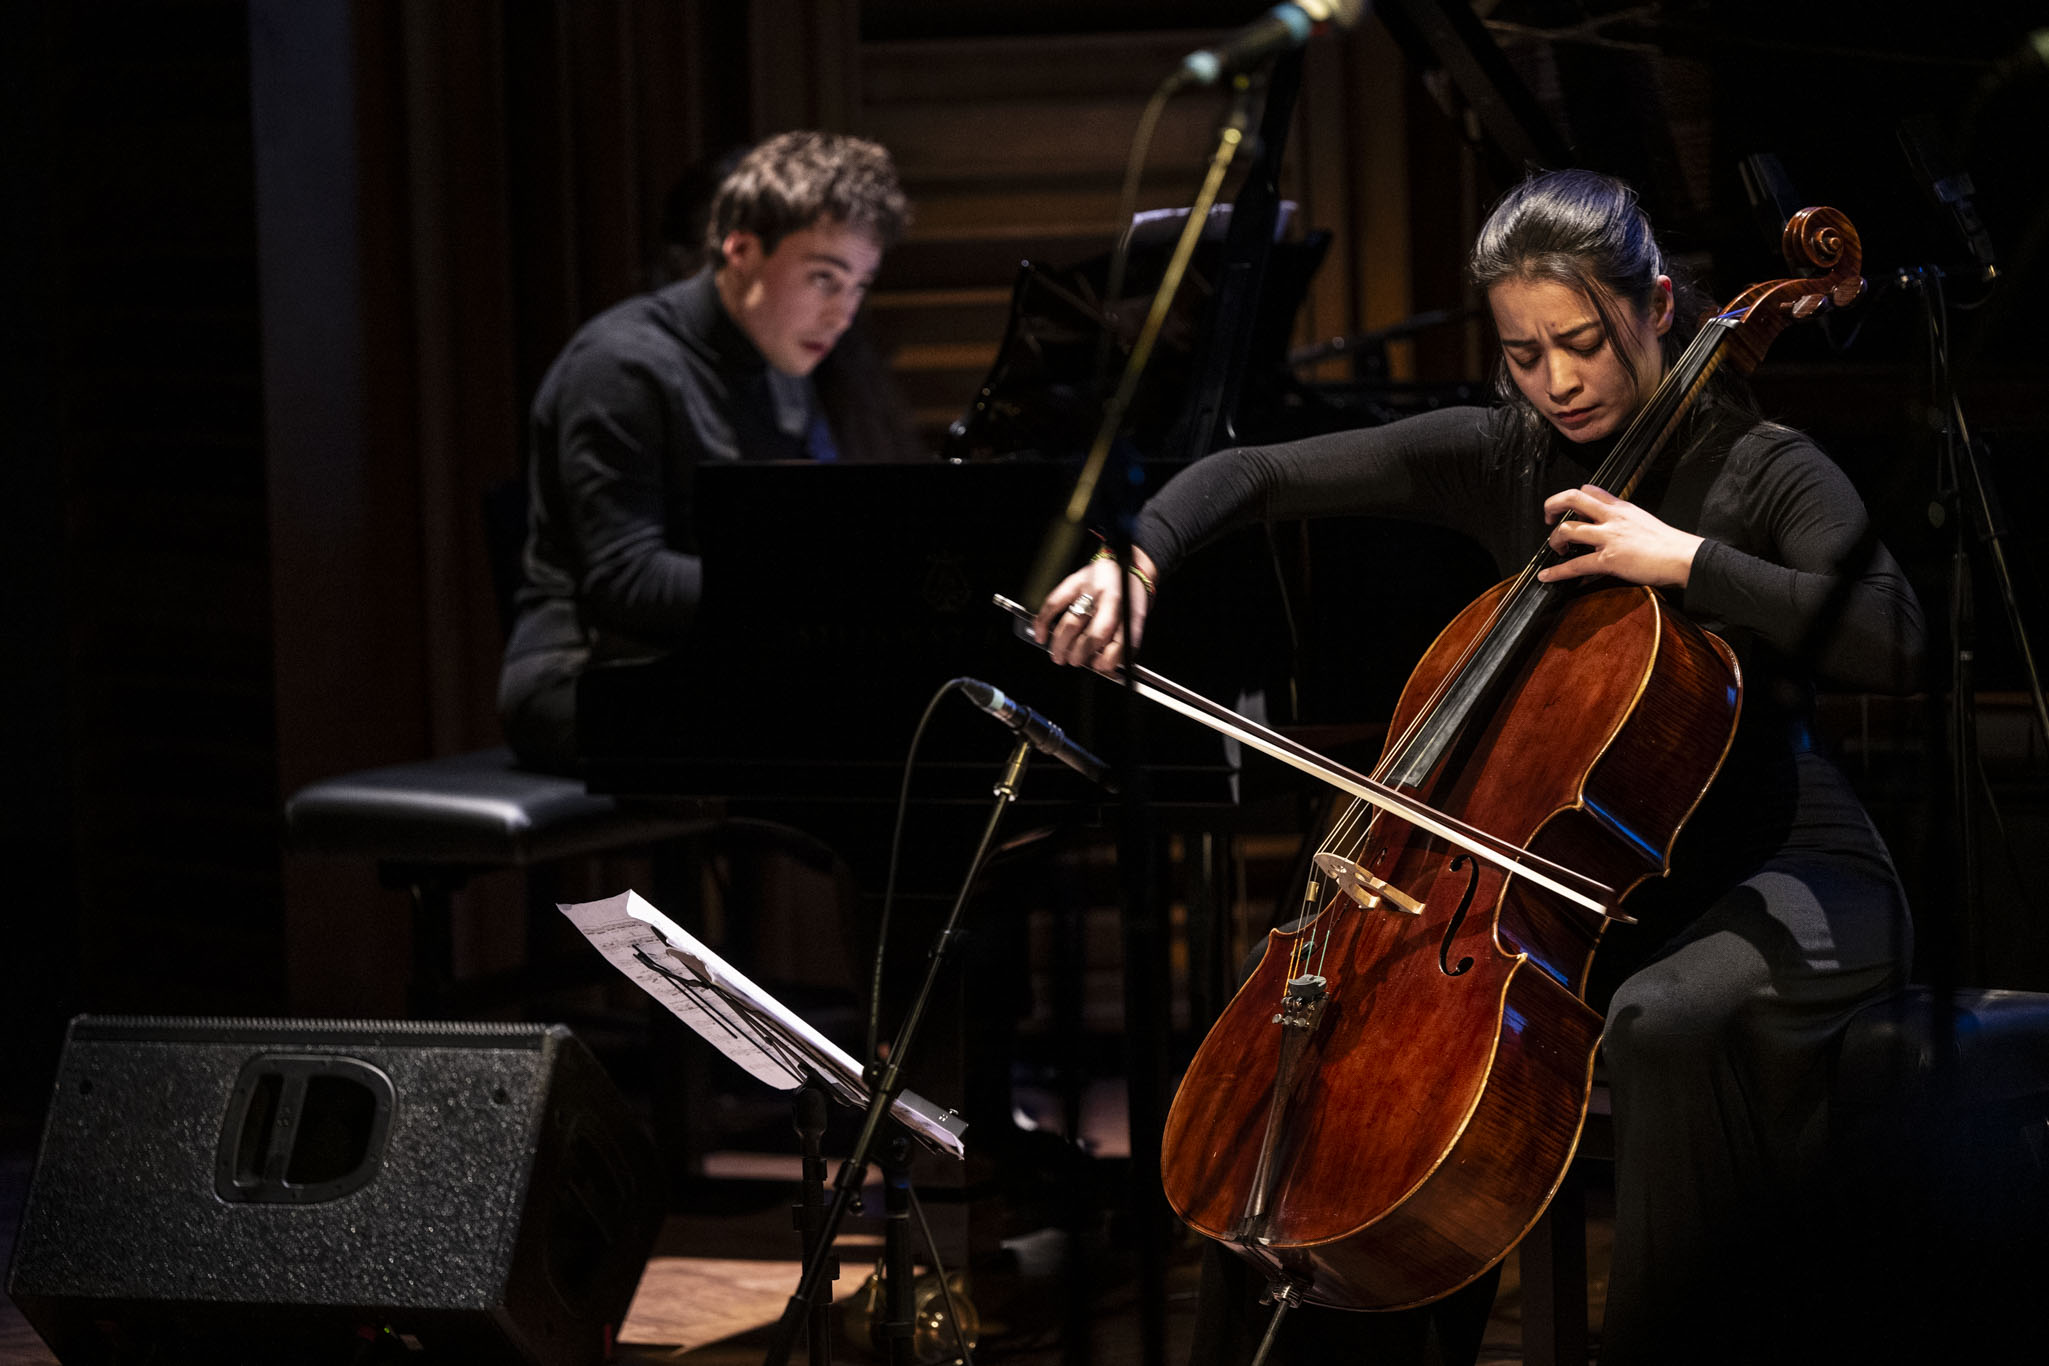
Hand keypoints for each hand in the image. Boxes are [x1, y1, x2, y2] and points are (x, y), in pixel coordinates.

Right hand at [1032, 546, 1157, 674]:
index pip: (1118, 641)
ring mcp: (1090, 588)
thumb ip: (1123, 641)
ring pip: (1071, 623)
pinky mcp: (1074, 581)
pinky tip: (1041, 634)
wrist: (1129, 563)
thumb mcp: (1136, 617)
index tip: (1098, 667)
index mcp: (1128, 609)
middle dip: (1079, 654)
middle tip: (1074, 662)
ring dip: (1061, 644)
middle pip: (1092, 635)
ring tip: (1058, 656)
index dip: (1106, 659)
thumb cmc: (1131, 594)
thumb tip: (1104, 664)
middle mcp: (1109, 598)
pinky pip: (1054, 602)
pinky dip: (1044, 621)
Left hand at [1537, 485, 1703, 588]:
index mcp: (1621, 507)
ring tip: (1555, 549)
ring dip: (1554, 539)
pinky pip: (1575, 565)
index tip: (1568, 509)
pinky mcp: (1608, 560)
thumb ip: (1622, 520)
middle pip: (1572, 498)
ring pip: (1568, 529)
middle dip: (1552, 505)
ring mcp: (1609, 538)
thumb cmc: (1668, 543)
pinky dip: (1556, 572)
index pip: (1590, 489)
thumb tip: (1608, 528)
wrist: (1684, 557)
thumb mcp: (1643, 520)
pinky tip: (1546, 576)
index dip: (1573, 497)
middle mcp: (1612, 518)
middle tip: (1547, 517)